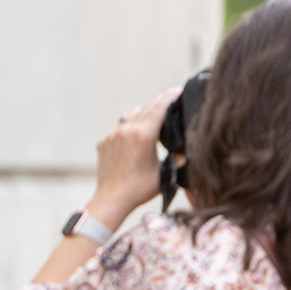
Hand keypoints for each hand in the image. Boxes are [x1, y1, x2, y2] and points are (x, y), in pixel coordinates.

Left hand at [87, 86, 181, 229]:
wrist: (111, 199)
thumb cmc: (138, 189)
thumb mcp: (165, 173)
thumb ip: (177, 159)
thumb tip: (186, 151)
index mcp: (143, 135)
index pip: (159, 108)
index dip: (170, 97)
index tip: (178, 90)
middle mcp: (126, 131)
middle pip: (146, 108)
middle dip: (159, 102)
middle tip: (171, 97)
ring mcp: (112, 136)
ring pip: (130, 116)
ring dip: (143, 114)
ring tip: (154, 117)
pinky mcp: (104, 143)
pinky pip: (119, 129)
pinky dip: (129, 128)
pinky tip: (135, 136)